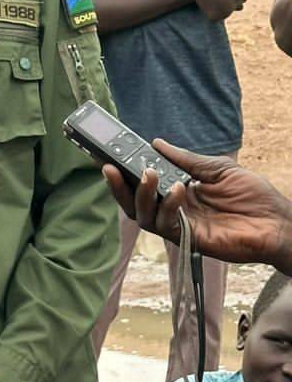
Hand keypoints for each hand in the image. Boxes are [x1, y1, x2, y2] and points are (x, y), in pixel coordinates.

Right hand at [104, 143, 291, 273]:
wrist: (277, 221)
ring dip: (141, 194)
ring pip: (143, 215)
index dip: (123, 171)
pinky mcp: (188, 239)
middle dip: (119, 185)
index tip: (106, 154)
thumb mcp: (217, 168)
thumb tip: (157, 143)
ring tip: (149, 174)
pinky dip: (167, 207)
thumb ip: (186, 159)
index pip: (143, 182)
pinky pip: (166, 225)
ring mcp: (179, 225)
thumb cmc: (253, 195)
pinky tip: (178, 190)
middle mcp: (174, 209)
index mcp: (178, 190)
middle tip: (111, 166)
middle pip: (134, 202)